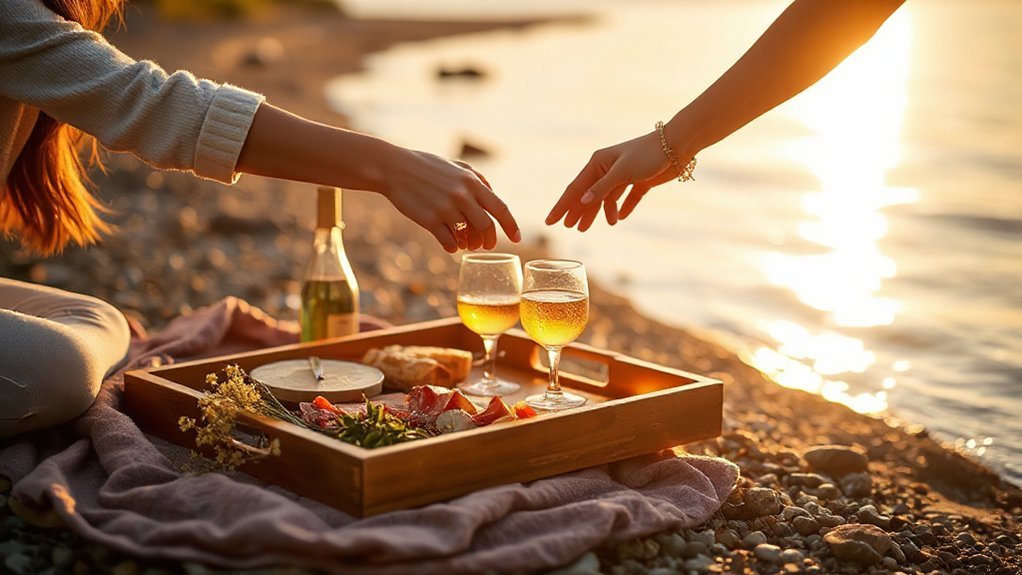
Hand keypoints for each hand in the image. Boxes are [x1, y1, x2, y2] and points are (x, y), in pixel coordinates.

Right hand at [382, 147, 520, 252]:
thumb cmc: (426, 166)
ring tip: (467, 244)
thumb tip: (492, 193)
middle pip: (487, 227)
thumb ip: (477, 178)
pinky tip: (451, 244)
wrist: (394, 169)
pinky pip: (449, 243)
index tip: (517, 239)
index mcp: (472, 182)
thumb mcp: (456, 166)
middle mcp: (462, 196)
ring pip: (468, 237)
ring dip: (470, 244)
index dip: (511, 226)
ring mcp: (446, 209)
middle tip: (487, 246)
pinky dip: (453, 247)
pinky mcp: (430, 221)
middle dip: (490, 240)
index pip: (500, 208)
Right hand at [546, 131, 679, 230]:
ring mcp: (624, 175)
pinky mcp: (640, 180)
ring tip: (590, 228)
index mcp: (598, 163)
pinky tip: (619, 218)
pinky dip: (623, 207)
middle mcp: (608, 168)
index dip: (562, 206)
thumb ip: (602, 188)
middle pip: (588, 194)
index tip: (551, 221)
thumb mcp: (622, 172)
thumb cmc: (648, 154)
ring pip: (606, 198)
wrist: (677, 145)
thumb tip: (581, 202)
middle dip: (578, 211)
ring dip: (599, 212)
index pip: (575, 189)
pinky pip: (627, 197)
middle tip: (570, 228)